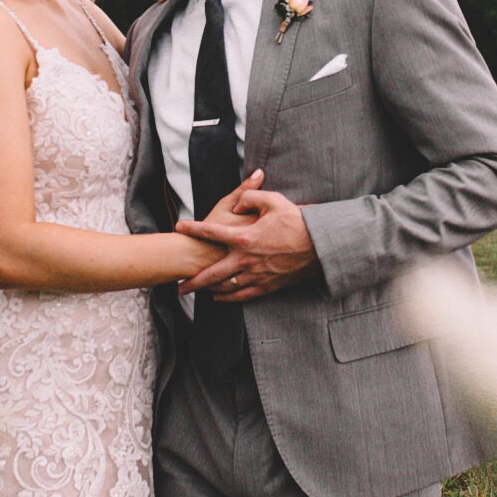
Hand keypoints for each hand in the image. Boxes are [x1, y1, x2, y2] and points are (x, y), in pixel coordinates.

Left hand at [176, 186, 317, 301]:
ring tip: (195, 292)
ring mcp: (255, 275)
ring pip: (224, 287)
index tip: (179, 227)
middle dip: (192, 281)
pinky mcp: (266, 286)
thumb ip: (250, 197)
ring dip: (207, 290)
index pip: (210, 232)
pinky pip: (242, 295)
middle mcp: (245, 260)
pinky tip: (219, 297)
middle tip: (178, 286)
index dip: (193, 229)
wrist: (318, 246)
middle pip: (210, 274)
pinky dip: (228, 298)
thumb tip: (238, 203)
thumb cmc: (296, 222)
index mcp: (243, 237)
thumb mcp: (274, 201)